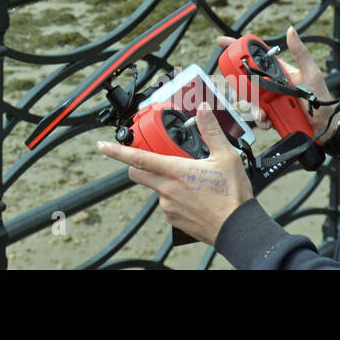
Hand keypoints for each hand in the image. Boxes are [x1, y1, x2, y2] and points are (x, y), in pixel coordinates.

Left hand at [97, 103, 254, 245]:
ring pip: (155, 188)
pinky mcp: (173, 219)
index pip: (138, 158)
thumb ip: (210, 131)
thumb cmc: (232, 196)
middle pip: (138, 173)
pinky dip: (173, 197)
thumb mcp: (226, 157)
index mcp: (175, 171)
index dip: (117, 152)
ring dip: (162, 182)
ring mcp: (168, 206)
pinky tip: (193, 197)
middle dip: (139, 164)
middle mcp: (166, 189)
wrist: (238, 229)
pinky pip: (166, 204)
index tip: (102, 146)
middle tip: (155, 160)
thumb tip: (202, 110)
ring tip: (189, 182)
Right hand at [218, 25, 335, 139]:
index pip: (255, 56)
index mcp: (277, 70)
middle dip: (240, 87)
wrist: (326, 125)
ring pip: (249, 99)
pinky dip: (260, 120)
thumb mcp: (311, 72)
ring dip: (253, 107)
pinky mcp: (271, 113)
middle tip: (242, 93)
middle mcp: (270, 83)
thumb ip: (300, 52)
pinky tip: (268, 120)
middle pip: (246, 80)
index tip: (222, 43)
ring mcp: (269, 99)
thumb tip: (291, 31)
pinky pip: (258, 116)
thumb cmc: (322, 97)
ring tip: (262, 113)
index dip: (238, 49)